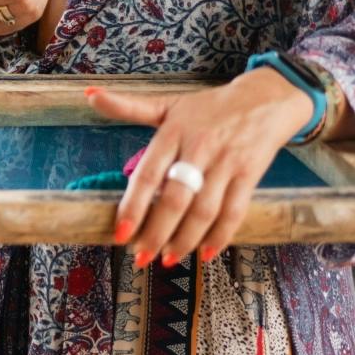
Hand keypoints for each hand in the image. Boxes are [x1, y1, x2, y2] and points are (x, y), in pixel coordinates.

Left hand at [85, 69, 315, 266]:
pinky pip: (234, 211)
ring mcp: (226, 162)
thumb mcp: (169, 104)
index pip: (148, 174)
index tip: (121, 234)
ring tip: (169, 258)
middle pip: (175, 199)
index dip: (133, 206)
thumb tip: (89, 95)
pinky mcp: (250, 174)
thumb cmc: (210, 106)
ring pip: (204, 210)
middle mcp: (198, 148)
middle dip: (157, 233)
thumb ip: (129, 106)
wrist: (265, 98)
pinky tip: (206, 253)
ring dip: (185, 240)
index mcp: (173, 132)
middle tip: (141, 257)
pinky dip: (221, 236)